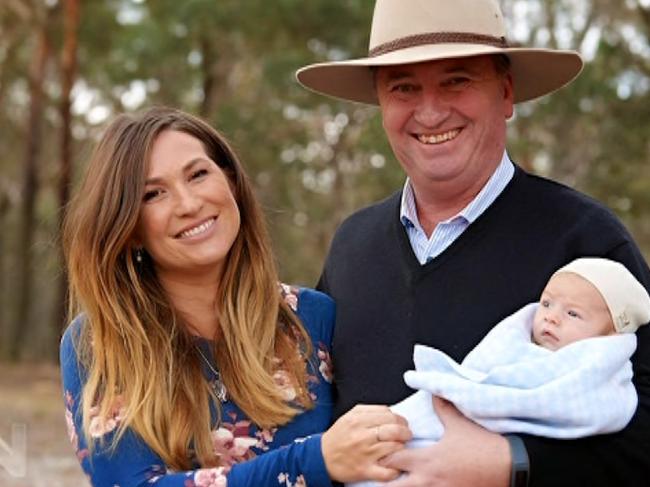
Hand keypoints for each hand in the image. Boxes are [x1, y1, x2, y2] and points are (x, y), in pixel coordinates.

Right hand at [321, 404, 411, 481]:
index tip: (401, 424)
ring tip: (400, 447)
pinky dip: (396, 469)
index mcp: (358, 420)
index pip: (389, 415)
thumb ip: (369, 411)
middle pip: (394, 429)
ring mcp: (365, 454)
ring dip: (401, 448)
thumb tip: (390, 411)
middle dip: (405, 432)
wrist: (321, 457)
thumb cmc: (338, 436)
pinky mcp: (365, 470)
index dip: (400, 419)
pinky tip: (395, 465)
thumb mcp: (349, 416)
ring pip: (395, 448)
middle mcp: (362, 435)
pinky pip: (388, 471)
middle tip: (406, 435)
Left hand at [382, 397, 510, 486]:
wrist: (511, 466)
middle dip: (387, 482)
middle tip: (385, 475)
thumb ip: (442, 409)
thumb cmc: (483, 445)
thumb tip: (433, 393)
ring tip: (403, 481)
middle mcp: (429, 481)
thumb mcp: (460, 424)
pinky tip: (424, 485)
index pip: (392, 461)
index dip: (384, 458)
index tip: (381, 454)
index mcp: (427, 460)